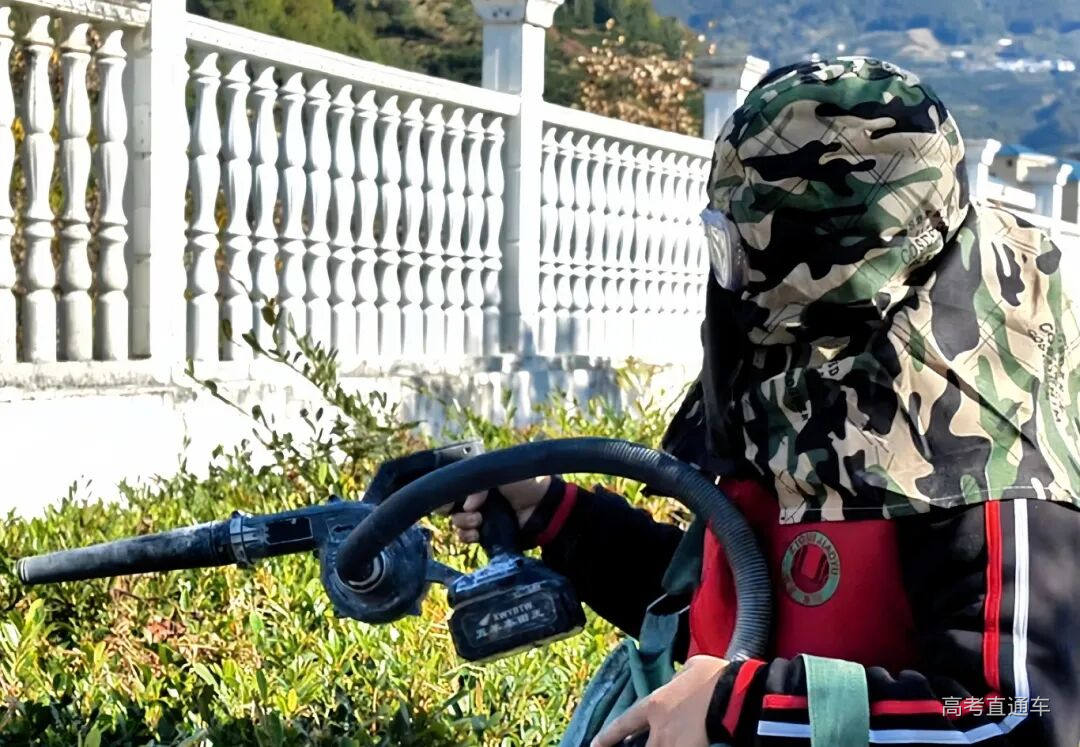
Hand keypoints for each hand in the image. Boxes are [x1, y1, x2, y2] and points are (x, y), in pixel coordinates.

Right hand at [437, 476, 552, 542]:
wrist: (544, 506)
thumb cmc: (525, 483)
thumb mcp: (498, 473)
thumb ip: (477, 485)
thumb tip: (466, 507)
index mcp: (477, 481)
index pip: (451, 488)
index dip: (445, 496)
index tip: (446, 502)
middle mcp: (476, 499)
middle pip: (450, 507)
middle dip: (452, 511)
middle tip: (469, 511)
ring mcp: (481, 517)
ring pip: (457, 523)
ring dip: (463, 523)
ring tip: (479, 521)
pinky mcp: (488, 533)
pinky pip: (467, 537)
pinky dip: (468, 536)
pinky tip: (477, 534)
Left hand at [591, 655, 728, 746]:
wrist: (736, 697)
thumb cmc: (715, 678)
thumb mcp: (692, 667)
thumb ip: (679, 676)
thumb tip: (678, 680)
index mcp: (656, 704)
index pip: (625, 722)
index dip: (609, 735)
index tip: (595, 744)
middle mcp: (660, 729)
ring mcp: (675, 745)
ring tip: (666, 744)